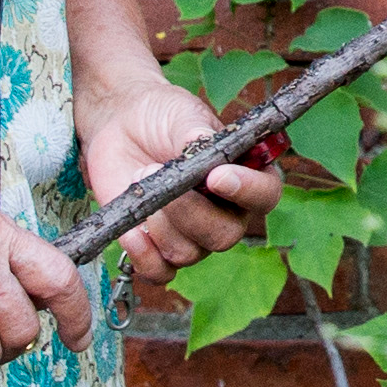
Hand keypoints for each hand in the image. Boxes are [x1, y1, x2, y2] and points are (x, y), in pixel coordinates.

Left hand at [75, 74, 282, 286]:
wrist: (121, 124)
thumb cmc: (162, 116)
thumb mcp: (182, 114)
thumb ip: (196, 134)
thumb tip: (201, 147)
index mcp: (245, 176)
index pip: (265, 195)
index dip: (247, 191)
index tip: (216, 176)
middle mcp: (225, 213)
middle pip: (225, 235)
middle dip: (190, 211)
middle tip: (162, 175)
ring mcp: (191, 234)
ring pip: (188, 253)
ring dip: (160, 223)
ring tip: (140, 178)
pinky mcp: (156, 247)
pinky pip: (159, 272)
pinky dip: (143, 256)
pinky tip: (131, 230)